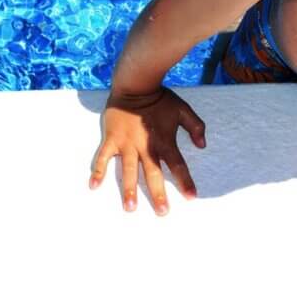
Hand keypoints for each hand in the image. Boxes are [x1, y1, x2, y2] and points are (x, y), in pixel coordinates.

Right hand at [89, 86, 205, 214]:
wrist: (136, 84)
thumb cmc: (161, 98)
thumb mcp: (183, 110)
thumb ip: (195, 127)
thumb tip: (202, 145)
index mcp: (164, 140)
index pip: (177, 164)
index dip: (185, 181)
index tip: (192, 197)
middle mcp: (146, 146)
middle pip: (153, 173)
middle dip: (158, 193)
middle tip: (162, 212)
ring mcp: (127, 144)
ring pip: (128, 170)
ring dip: (129, 189)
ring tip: (130, 208)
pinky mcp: (111, 139)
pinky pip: (103, 157)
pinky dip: (98, 171)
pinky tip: (94, 186)